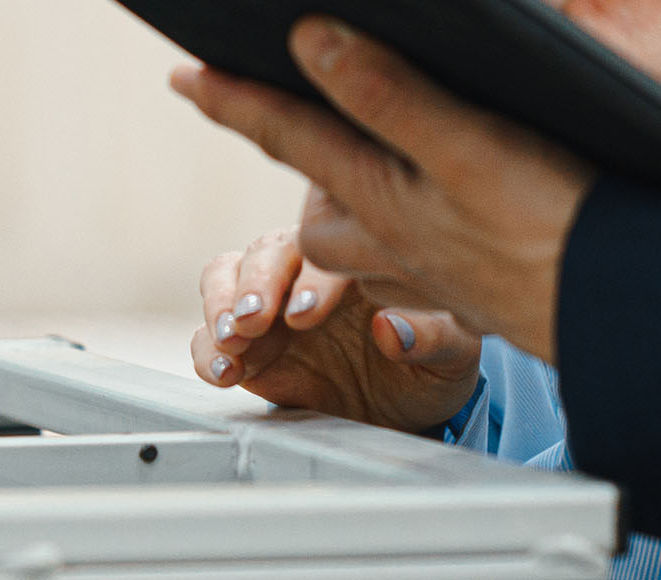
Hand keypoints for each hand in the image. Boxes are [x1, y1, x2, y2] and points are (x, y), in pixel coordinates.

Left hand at [176, 19, 589, 362]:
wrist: (635, 315)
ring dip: (357, 191)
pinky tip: (446, 207)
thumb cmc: (556, 232)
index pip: (286, 135)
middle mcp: (393, 242)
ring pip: (367, 228)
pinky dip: (412, 221)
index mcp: (379, 201)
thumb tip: (308, 38)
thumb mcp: (465, 149)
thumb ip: (385, 94)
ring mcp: (434, 269)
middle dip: (298, 151)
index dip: (231, 98)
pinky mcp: (475, 283)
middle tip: (283, 111)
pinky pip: (416, 250)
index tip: (183, 75)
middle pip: (320, 192)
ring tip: (368, 153)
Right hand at [187, 221, 483, 430]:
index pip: (329, 249)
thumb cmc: (433, 364)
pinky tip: (222, 371)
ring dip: (222, 304)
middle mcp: (309, 270)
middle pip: (268, 250)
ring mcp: (272, 304)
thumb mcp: (454, 356)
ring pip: (227, 274)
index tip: (307, 316)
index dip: (313, 279)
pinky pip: (210, 333)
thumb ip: (433, 337)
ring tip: (230, 341)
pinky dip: (206, 348)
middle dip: (256, 284)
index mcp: (359, 258)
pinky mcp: (247, 345)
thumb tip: (392, 329)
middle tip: (253, 320)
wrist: (404, 411)